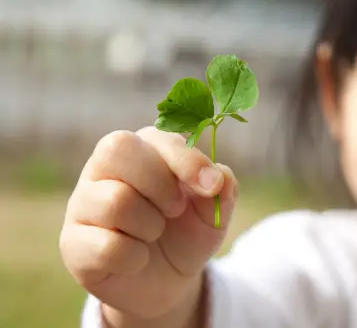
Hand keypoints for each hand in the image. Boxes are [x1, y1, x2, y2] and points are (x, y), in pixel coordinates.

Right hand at [59, 126, 237, 320]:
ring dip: (150, 225)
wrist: (167, 282)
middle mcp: (104, 169)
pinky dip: (135, 258)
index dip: (185, 159)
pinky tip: (137, 258)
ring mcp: (83, 204)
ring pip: (115, 200)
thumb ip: (222, 189)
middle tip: (176, 210)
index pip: (153, 136)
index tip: (210, 186)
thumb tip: (220, 177)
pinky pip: (106, 246)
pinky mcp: (72, 243)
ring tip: (154, 234)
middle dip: (161, 184)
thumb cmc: (187, 233)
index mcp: (141, 149)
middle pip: (118, 148)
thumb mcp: (213, 212)